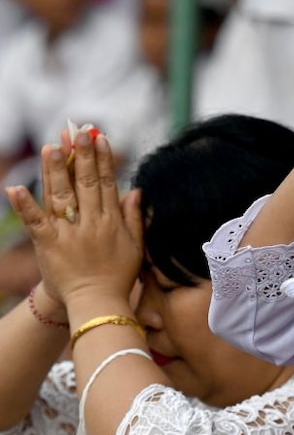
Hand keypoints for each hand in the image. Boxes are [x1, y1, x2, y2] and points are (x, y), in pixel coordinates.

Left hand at [5, 132, 142, 307]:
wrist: (98, 304)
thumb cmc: (119, 276)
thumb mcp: (137, 246)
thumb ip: (135, 217)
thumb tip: (136, 190)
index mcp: (111, 221)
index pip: (106, 182)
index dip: (103, 158)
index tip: (99, 137)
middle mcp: (91, 223)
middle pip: (85, 182)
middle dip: (81, 154)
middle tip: (77, 131)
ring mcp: (69, 233)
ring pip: (61, 195)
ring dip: (55, 170)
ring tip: (51, 146)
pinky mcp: (49, 245)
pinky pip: (36, 222)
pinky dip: (25, 205)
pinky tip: (15, 188)